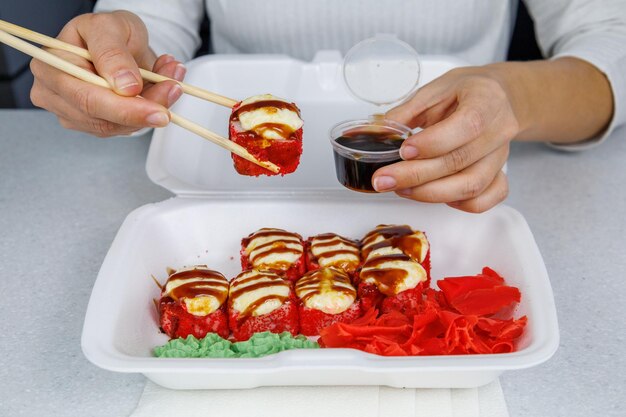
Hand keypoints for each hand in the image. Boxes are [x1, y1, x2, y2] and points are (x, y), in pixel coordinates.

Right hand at [30, 11, 185, 136]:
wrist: (119, 41)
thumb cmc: (107, 31)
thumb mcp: (109, 26)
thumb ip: (113, 53)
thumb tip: (126, 87)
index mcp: (50, 67)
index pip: (86, 99)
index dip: (124, 109)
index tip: (158, 109)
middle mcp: (56, 96)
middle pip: (104, 119)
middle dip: (145, 110)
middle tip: (174, 90)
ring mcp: (75, 114)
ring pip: (121, 127)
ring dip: (154, 105)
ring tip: (172, 79)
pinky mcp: (98, 124)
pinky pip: (129, 126)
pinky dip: (152, 109)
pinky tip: (163, 87)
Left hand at [372, 66, 519, 212]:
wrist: (495, 97)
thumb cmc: (464, 92)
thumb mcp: (434, 90)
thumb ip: (407, 111)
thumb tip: (380, 132)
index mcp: (485, 100)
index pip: (467, 125)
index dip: (433, 143)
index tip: (403, 151)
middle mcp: (499, 130)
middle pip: (461, 161)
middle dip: (416, 175)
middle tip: (384, 179)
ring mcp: (500, 155)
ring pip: (471, 185)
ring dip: (431, 193)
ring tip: (400, 189)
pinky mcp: (499, 174)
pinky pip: (485, 199)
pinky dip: (460, 204)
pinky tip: (435, 195)